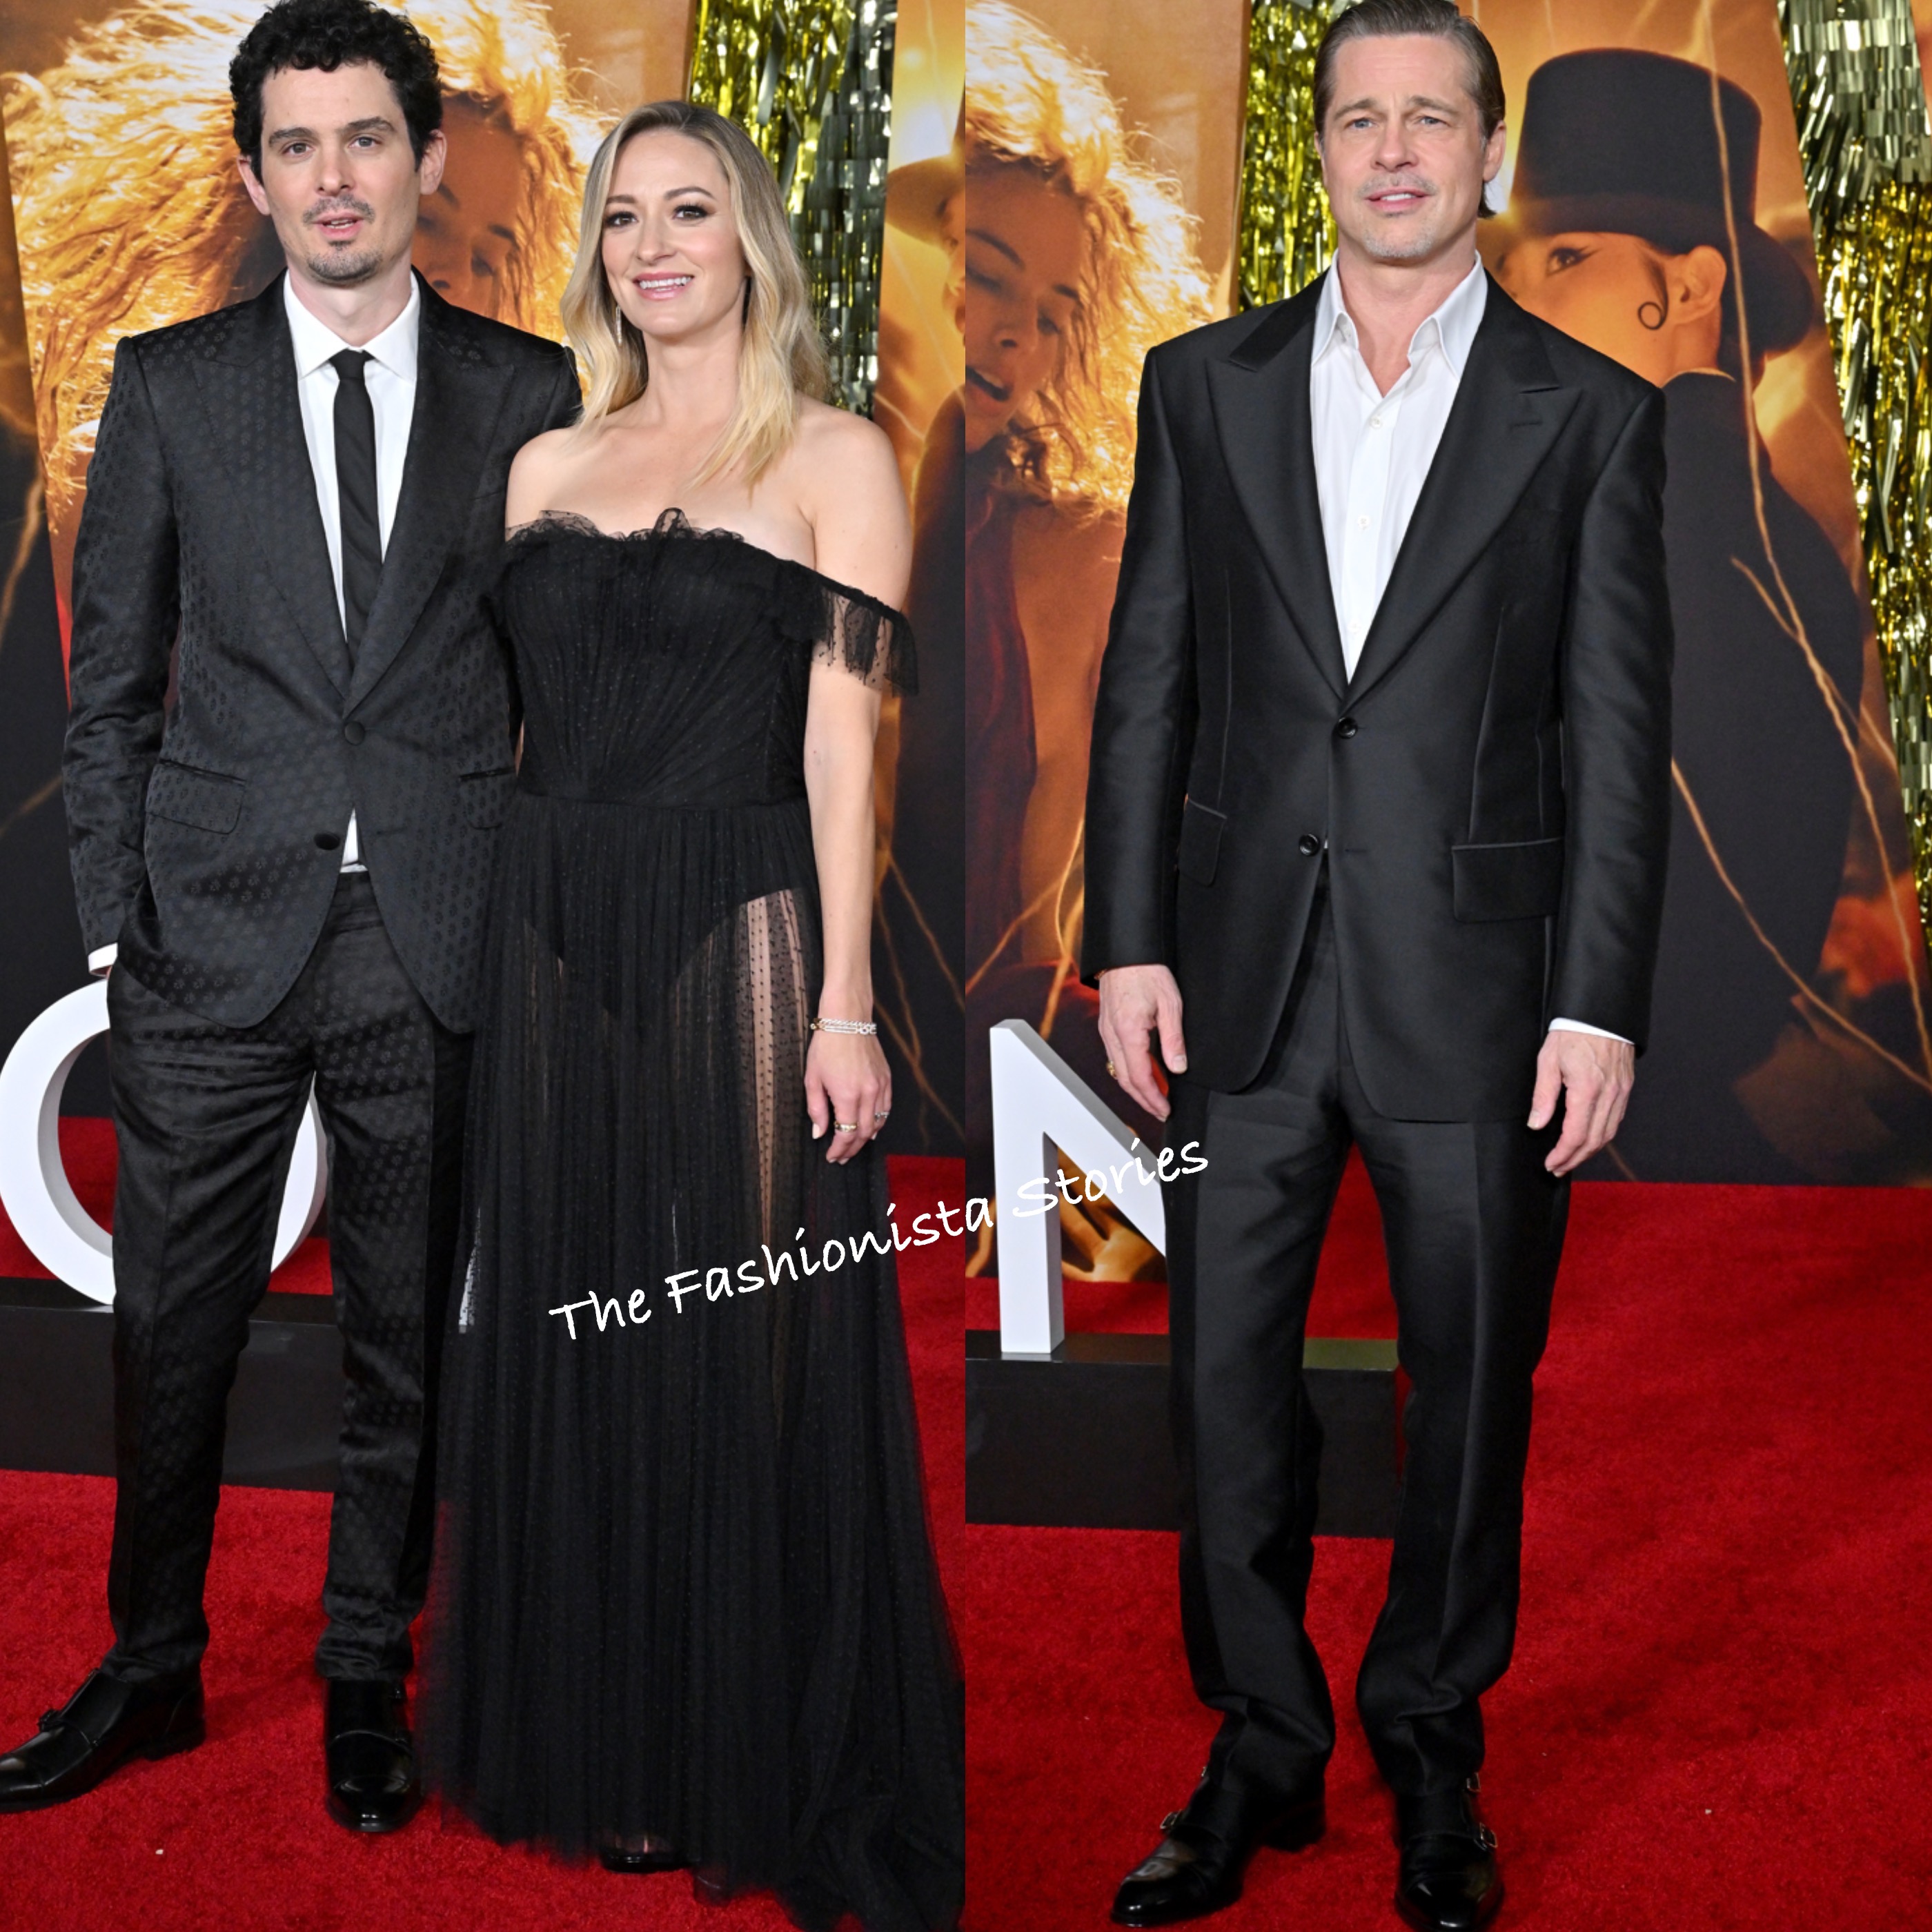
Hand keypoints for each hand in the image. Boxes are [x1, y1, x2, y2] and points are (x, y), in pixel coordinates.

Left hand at [805, 1027, 890, 1162]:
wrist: (847, 1019)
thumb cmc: (826, 1046)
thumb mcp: (813, 1078)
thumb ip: (816, 1109)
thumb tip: (819, 1132)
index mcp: (847, 1095)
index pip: (846, 1134)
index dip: (839, 1149)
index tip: (832, 1156)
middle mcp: (867, 1093)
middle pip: (863, 1133)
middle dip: (852, 1149)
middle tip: (842, 1156)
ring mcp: (880, 1086)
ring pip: (878, 1122)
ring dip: (866, 1138)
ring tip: (854, 1145)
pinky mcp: (886, 1078)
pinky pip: (886, 1107)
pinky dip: (879, 1121)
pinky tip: (870, 1127)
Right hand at [1096, 964, 1186, 1120]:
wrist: (1125, 952)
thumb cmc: (1147, 971)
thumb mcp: (1171, 1005)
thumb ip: (1174, 1040)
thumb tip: (1178, 1067)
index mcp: (1128, 1032)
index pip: (1139, 1077)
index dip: (1153, 1098)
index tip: (1165, 1109)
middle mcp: (1112, 1035)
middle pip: (1125, 1080)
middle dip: (1143, 1099)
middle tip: (1160, 1110)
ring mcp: (1106, 1031)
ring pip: (1117, 1070)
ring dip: (1136, 1087)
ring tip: (1155, 1095)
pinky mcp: (1106, 1026)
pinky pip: (1115, 1057)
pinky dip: (1129, 1071)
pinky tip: (1143, 1071)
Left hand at [1529, 1028, 1634, 1174]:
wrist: (1600, 1013)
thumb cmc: (1572, 1032)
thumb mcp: (1548, 1060)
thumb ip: (1543, 1096)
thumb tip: (1537, 1124)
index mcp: (1587, 1089)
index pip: (1575, 1135)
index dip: (1563, 1154)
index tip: (1551, 1163)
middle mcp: (1609, 1094)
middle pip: (1594, 1141)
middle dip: (1575, 1159)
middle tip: (1558, 1168)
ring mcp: (1621, 1092)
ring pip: (1608, 1134)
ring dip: (1589, 1151)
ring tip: (1571, 1159)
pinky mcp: (1626, 1088)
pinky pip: (1616, 1120)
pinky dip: (1602, 1136)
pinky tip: (1588, 1139)